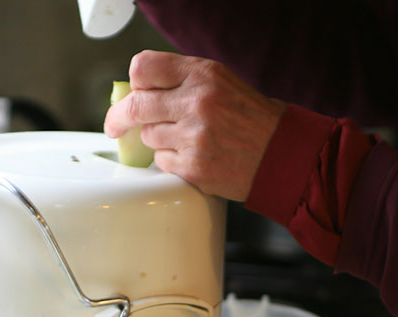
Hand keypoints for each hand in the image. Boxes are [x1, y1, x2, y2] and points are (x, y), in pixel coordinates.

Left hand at [104, 50, 285, 200]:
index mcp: (203, 75)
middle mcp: (197, 102)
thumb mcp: (220, 82)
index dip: (134, 83)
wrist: (280, 154)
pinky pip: (161, 162)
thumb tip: (137, 90)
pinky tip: (193, 155)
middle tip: (116, 125)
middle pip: (135, 106)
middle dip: (119, 118)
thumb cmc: (250, 118)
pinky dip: (171, 160)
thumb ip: (180, 80)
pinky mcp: (193, 167)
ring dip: (158, 139)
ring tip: (186, 139)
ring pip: (148, 137)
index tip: (131, 94)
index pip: (144, 68)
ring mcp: (194, 137)